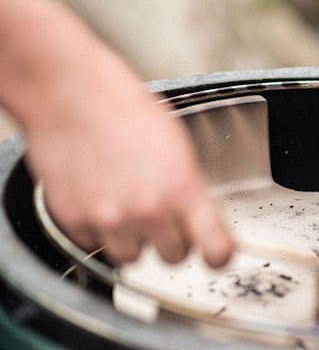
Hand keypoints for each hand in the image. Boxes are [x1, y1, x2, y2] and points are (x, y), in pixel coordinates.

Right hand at [24, 69, 233, 266]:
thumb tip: (198, 215)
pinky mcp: (74, 222)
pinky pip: (94, 244)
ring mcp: (110, 219)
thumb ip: (189, 185)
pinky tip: (98, 195)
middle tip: (162, 214)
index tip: (217, 256)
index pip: (216, 249)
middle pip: (175, 257)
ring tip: (125, 201)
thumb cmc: (123, 107)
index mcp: (183, 188)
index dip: (219, 256)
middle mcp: (149, 210)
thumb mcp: (176, 143)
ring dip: (132, 238)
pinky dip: (97, 228)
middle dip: (171, 240)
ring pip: (134, 257)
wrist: (69, 92)